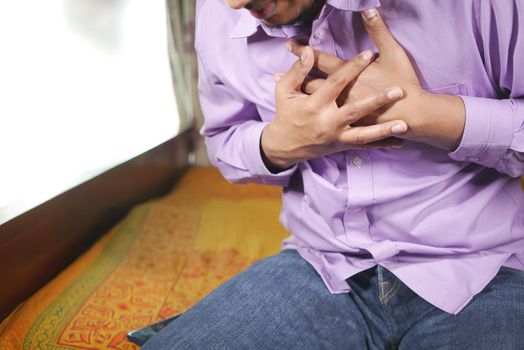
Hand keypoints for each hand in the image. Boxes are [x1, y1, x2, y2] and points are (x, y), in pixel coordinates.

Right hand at [261, 46, 407, 169]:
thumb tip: (308, 52)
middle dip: (377, 101)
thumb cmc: (285, 115)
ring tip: (404, 125)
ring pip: (363, 134)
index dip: (352, 68)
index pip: (336, 83)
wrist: (283, 146)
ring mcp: (336, 137)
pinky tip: (400, 143)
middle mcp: (327, 122)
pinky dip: (381, 145)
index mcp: (314, 105)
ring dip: (384, 130)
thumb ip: (297, 71)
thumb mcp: (284, 91)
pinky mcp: (341, 146)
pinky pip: (363, 146)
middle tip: (398, 91)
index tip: (369, 54)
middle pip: (355, 110)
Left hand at [288, 8, 465, 150]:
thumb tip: (369, 8)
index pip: (321, 61)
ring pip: (315, 100)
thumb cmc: (404, 83)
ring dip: (298, 91)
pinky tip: (300, 107)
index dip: (305, 52)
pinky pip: (321, 113)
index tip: (290, 44)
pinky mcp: (347, 123)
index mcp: (349, 76)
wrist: (412, 116)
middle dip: (297, 72)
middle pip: (312, 81)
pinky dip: (311, 109)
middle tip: (278, 69)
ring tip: (281, 83)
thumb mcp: (394, 53)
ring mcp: (342, 111)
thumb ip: (379, 31)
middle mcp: (341, 94)